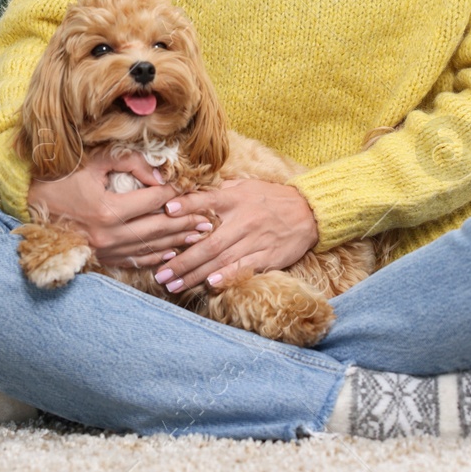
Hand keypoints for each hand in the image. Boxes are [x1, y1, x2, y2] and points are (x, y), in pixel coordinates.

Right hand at [24, 149, 214, 270]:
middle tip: (207, 219)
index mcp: (108, 209)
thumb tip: (160, 174)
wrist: (30, 205)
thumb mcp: (94, 161)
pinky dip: (155, 257)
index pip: (153, 200)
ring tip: (197, 236)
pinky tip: (171, 253)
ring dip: (176, 242)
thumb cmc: (62, 178)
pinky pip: (134, 260)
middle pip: (157, 228)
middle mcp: (108, 234)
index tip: (192, 188)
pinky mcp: (100, 258)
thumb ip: (130, 163)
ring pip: (149, 247)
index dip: (174, 193)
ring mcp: (105, 250)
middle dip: (184, 223)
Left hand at [150, 179, 318, 294]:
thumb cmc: (272, 199)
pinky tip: (209, 284)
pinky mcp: (268, 257)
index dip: (188, 205)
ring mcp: (256, 240)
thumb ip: (221, 192)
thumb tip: (193, 192)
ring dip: (195, 275)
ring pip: (221, 260)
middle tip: (161, 273)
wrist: (309, 213)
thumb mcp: (247, 187)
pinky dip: (226, 277)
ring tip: (174, 284)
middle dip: (182, 260)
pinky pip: (243, 268)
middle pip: (208, 242)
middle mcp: (244, 220)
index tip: (167, 210)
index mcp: (237, 200)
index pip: (208, 200)